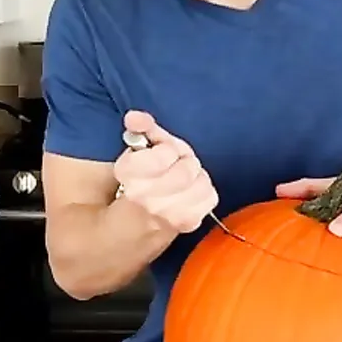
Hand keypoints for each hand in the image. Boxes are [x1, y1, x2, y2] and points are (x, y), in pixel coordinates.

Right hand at [113, 110, 217, 233]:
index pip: (164, 154)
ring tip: (182, 178)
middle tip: (174, 164)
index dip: (167, 149)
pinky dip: (203, 191)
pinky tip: (190, 192)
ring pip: (201, 182)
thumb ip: (140, 129)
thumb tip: (135, 117)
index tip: (160, 153)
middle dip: (183, 161)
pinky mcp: (188, 223)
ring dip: (195, 176)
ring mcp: (169, 216)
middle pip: (186, 169)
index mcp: (130, 178)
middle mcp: (148, 201)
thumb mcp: (138, 151)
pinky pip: (210, 197)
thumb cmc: (140, 181)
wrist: (137, 223)